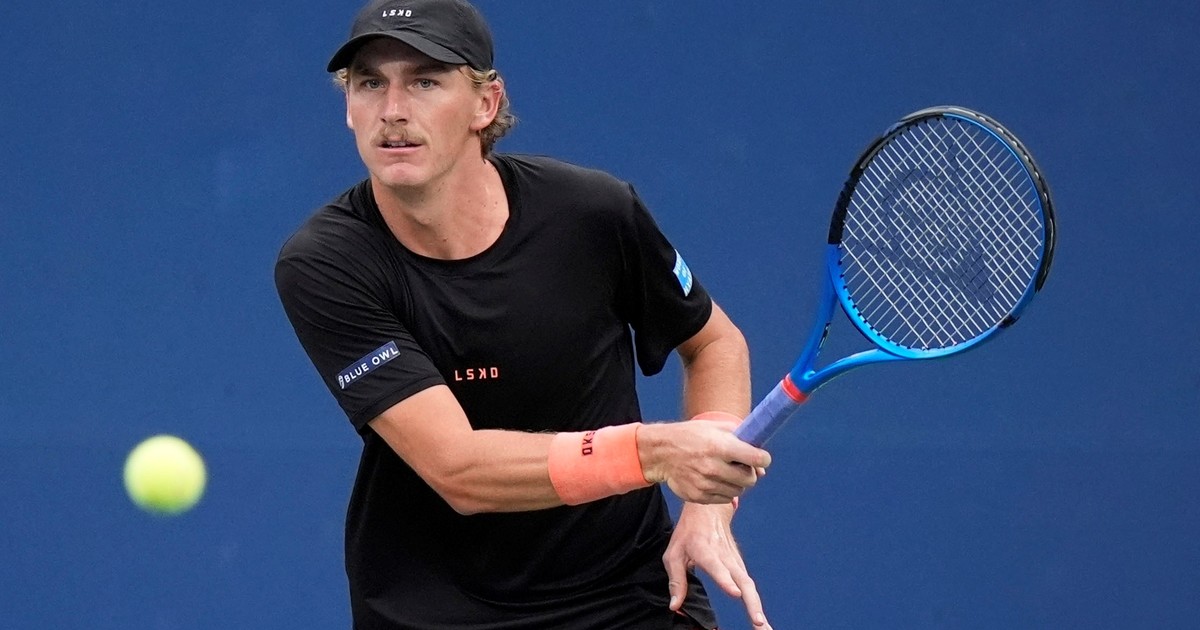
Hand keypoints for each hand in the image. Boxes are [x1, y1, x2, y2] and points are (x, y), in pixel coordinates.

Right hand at [637, 420, 770, 503]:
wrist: (661, 453)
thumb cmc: (691, 436)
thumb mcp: (715, 427)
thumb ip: (742, 440)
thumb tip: (762, 467)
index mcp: (720, 446)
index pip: (756, 458)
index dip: (762, 458)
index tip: (760, 458)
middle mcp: (713, 467)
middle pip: (750, 479)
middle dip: (749, 472)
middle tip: (739, 466)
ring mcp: (705, 484)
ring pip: (738, 491)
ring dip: (736, 483)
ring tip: (724, 471)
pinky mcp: (699, 497)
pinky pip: (725, 499)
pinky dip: (724, 491)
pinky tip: (714, 479)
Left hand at [664, 502, 771, 628]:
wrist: (709, 510)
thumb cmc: (688, 532)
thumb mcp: (673, 554)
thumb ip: (676, 581)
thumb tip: (675, 605)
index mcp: (705, 550)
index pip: (717, 566)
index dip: (726, 580)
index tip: (735, 592)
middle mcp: (725, 556)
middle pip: (742, 581)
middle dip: (752, 603)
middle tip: (758, 623)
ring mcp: (735, 561)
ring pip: (749, 586)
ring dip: (758, 608)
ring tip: (764, 628)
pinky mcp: (740, 566)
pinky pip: (749, 587)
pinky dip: (756, 604)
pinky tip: (761, 621)